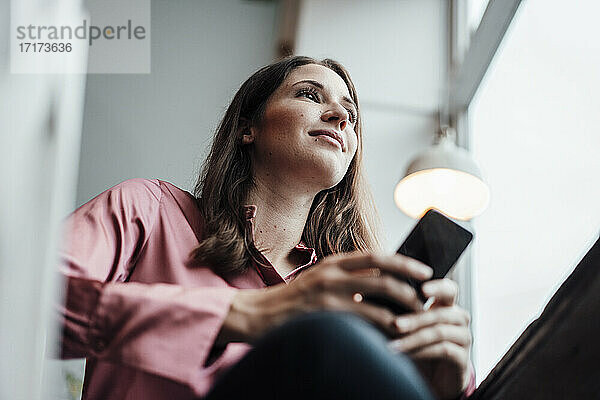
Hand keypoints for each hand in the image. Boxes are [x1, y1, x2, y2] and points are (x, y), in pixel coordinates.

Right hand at [219, 252, 432, 343]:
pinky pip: (363, 324)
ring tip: (414, 323)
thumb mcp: (319, 278)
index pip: (377, 256)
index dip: (404, 262)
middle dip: (410, 289)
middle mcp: (333, 274)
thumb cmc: (293, 299)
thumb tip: (380, 282)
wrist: (258, 313)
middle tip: (426, 301)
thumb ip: (346, 277)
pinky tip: (391, 338)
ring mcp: (329, 296)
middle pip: (384, 277)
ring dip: (401, 314)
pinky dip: (381, 331)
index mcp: (334, 262)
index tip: (425, 270)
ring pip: (378, 303)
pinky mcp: (325, 317)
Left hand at [388, 279, 471, 399]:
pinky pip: (443, 350)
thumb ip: (394, 311)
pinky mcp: (463, 359)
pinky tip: (407, 356)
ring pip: (439, 331)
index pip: (448, 289)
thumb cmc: (418, 347)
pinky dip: (422, 352)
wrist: (434, 379)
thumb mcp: (407, 327)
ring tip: (393, 344)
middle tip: (394, 324)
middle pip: (441, 312)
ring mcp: (463, 338)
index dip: (437, 287)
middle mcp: (459, 319)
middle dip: (415, 317)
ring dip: (413, 338)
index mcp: (447, 306)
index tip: (421, 289)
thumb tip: (363, 297)